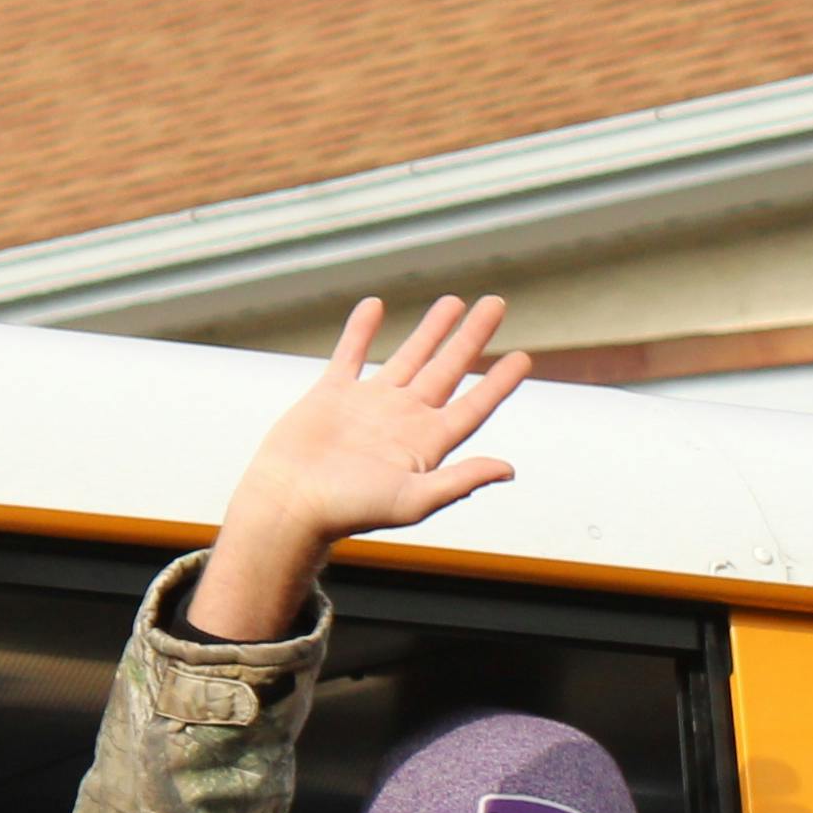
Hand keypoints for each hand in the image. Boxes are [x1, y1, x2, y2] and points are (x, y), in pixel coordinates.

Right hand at [187, 296, 528, 640]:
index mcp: (425, 444)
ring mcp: (368, 405)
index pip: (473, 406)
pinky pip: (351, 354)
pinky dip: (361, 329)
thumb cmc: (348, 511)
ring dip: (431, 330)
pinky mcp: (332, 394)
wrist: (288, 504)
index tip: (524, 357)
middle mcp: (402, 420)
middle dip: (472, 337)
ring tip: (454, 301)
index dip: (498, 383)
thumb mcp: (413, 501)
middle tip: (496, 304)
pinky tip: (375, 306)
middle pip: (447, 370)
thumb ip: (460, 481)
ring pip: (408, 356)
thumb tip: (509, 469)